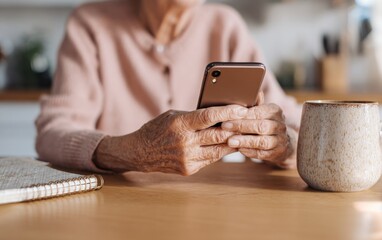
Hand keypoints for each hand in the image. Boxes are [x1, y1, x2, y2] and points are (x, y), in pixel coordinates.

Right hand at [94, 105, 247, 174]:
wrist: (140, 152)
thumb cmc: (158, 129)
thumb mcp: (174, 115)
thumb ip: (194, 116)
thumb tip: (220, 114)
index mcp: (180, 124)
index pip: (209, 116)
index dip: (228, 111)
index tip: (242, 108)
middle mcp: (184, 142)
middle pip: (218, 135)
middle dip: (236, 128)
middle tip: (249, 121)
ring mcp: (187, 158)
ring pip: (219, 150)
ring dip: (233, 142)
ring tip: (244, 134)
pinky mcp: (189, 169)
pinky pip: (211, 159)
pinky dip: (221, 152)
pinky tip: (229, 145)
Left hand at [221, 103, 296, 168]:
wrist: (282, 142)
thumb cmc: (264, 123)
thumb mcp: (260, 111)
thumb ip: (252, 104)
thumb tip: (246, 91)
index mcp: (275, 111)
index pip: (259, 111)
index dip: (243, 115)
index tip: (227, 116)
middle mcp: (280, 125)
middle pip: (261, 126)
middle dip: (241, 126)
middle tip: (224, 127)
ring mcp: (280, 140)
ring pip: (262, 141)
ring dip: (245, 141)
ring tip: (230, 141)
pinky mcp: (276, 153)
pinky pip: (262, 154)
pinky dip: (249, 151)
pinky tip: (239, 149)